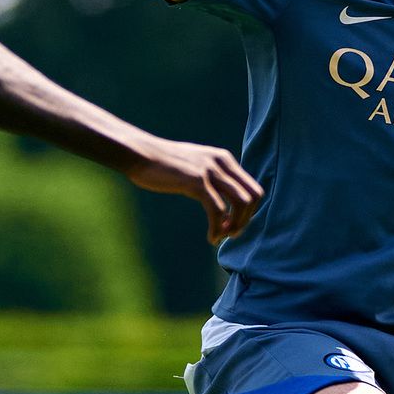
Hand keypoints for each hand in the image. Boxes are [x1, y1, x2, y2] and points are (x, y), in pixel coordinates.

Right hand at [129, 140, 262, 241]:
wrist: (140, 154)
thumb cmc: (162, 164)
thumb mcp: (194, 165)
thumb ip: (210, 177)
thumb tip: (220, 202)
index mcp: (224, 159)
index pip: (253, 187)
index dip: (249, 211)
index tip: (233, 224)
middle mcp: (221, 163)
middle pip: (253, 197)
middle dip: (245, 220)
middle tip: (230, 234)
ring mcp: (210, 171)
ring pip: (241, 204)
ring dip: (235, 226)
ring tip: (221, 237)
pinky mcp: (197, 182)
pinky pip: (218, 211)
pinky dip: (217, 228)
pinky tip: (211, 238)